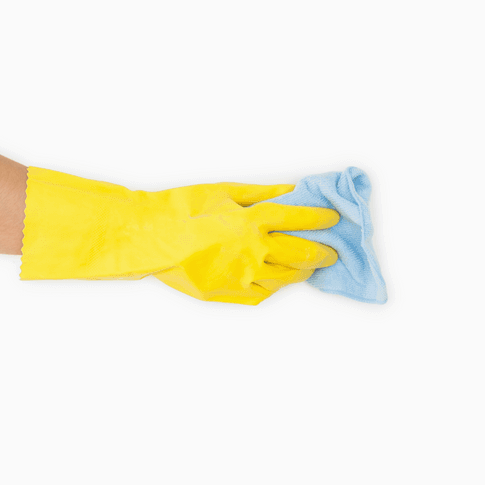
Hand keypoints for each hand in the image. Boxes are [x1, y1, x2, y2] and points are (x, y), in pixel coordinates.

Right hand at [152, 182, 338, 305]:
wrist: (152, 238)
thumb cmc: (184, 209)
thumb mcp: (225, 190)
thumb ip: (262, 193)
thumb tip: (290, 191)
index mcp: (252, 220)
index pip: (298, 219)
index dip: (320, 218)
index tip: (333, 219)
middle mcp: (253, 250)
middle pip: (301, 253)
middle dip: (321, 252)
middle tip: (330, 250)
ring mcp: (244, 276)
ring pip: (286, 277)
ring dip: (302, 271)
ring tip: (309, 266)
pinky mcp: (230, 294)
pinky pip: (264, 293)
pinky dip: (276, 285)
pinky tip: (279, 279)